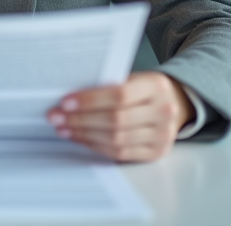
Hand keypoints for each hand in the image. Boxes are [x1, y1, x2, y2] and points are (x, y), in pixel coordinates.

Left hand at [47, 71, 194, 162]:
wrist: (174, 103)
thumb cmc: (145, 89)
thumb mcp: (133, 78)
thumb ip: (108, 85)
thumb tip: (69, 97)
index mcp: (156, 87)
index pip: (119, 95)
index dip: (90, 100)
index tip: (65, 102)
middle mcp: (164, 112)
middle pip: (115, 120)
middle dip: (80, 119)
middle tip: (56, 117)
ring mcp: (162, 136)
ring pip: (115, 139)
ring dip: (84, 134)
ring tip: (64, 128)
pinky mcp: (155, 152)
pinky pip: (120, 153)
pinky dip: (96, 146)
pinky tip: (80, 138)